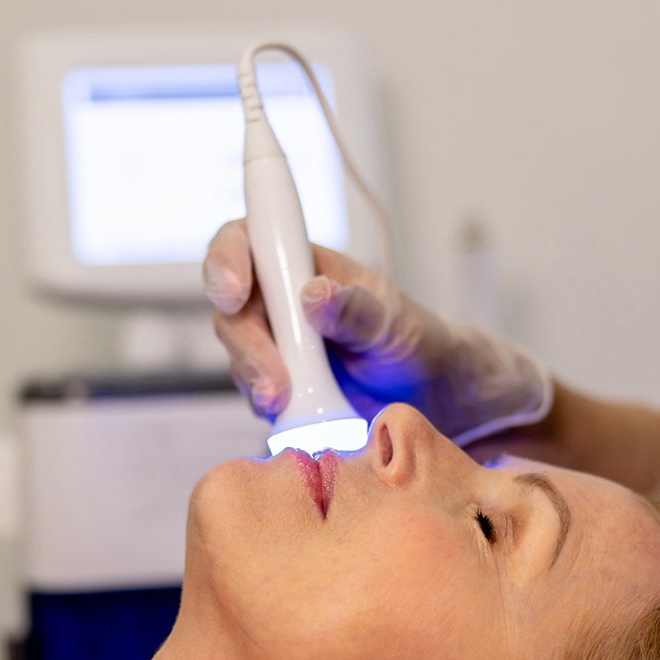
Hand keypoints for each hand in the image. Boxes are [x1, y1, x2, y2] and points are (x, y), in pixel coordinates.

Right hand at [202, 219, 550, 446]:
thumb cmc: (417, 345)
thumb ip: (357, 311)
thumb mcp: (397, 326)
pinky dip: (270, 408)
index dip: (226, 260)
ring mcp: (274, 343)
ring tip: (291, 406)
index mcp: (305, 264)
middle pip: (231, 308)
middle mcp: (281, 299)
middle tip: (275, 386)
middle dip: (247, 347)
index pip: (247, 241)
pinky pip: (254, 393)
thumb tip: (313, 292)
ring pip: (238, 355)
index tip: (233, 294)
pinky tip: (301, 417)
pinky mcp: (275, 384)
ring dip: (256, 381)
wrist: (432, 400)